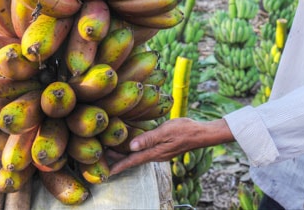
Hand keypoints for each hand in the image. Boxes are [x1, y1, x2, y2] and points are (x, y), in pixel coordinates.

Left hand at [107, 118, 233, 175]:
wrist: (202, 134)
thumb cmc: (185, 130)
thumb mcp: (166, 131)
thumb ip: (149, 138)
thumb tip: (131, 146)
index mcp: (154, 152)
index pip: (132, 161)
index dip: (118, 166)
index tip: (104, 173)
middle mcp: (155, 155)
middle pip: (132, 160)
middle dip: (117, 160)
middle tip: (101, 159)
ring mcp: (159, 153)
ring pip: (138, 155)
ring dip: (124, 155)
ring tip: (110, 151)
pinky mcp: (162, 148)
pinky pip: (144, 151)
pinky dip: (134, 149)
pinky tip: (130, 143)